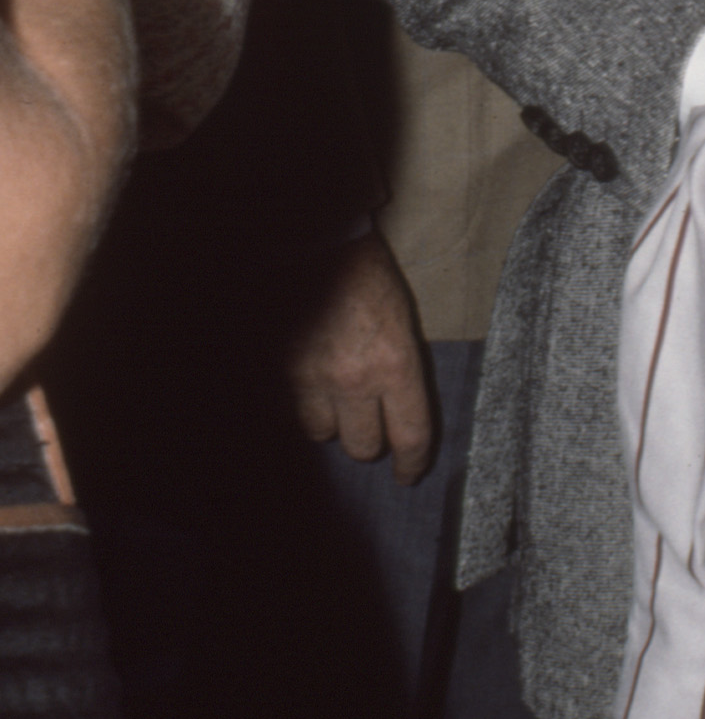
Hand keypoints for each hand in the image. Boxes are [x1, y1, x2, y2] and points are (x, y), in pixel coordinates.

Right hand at [286, 227, 436, 481]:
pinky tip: (306, 384)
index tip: (408, 475)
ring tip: (334, 397)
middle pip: (363, 446)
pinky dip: (300, 404)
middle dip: (368, 440)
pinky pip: (290, 411)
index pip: (410, 435)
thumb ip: (400, 368)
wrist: (313, 243)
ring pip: (322, 433)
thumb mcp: (402, 321)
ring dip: (331, 421)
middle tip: (369, 427)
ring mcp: (313, 379)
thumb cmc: (367, 276)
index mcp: (396, 363)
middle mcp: (355, 380)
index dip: (411, 464)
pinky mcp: (279, 372)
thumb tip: (398, 409)